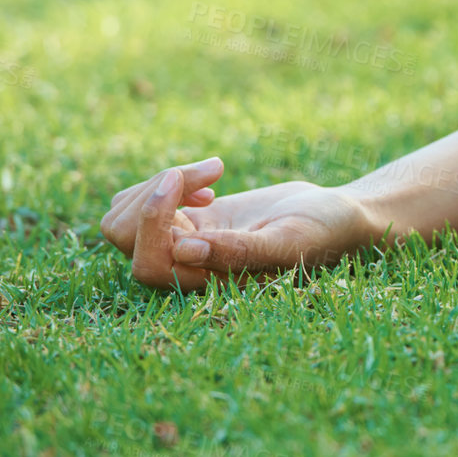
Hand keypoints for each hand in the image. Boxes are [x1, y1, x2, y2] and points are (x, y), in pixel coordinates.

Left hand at [99, 158, 377, 291]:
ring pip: (125, 215)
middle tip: (208, 174)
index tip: (178, 177)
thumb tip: (186, 251)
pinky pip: (140, 199)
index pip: (148, 262)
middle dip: (154, 195)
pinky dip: (166, 179)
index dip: (150, 220)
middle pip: (122, 236)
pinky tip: (211, 181)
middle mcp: (185, 267)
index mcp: (208, 284)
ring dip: (160, 182)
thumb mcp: (288, 240)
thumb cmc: (321, 232)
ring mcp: (181, 240)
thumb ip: (240, 251)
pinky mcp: (184, 218)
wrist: (335, 215)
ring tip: (213, 172)